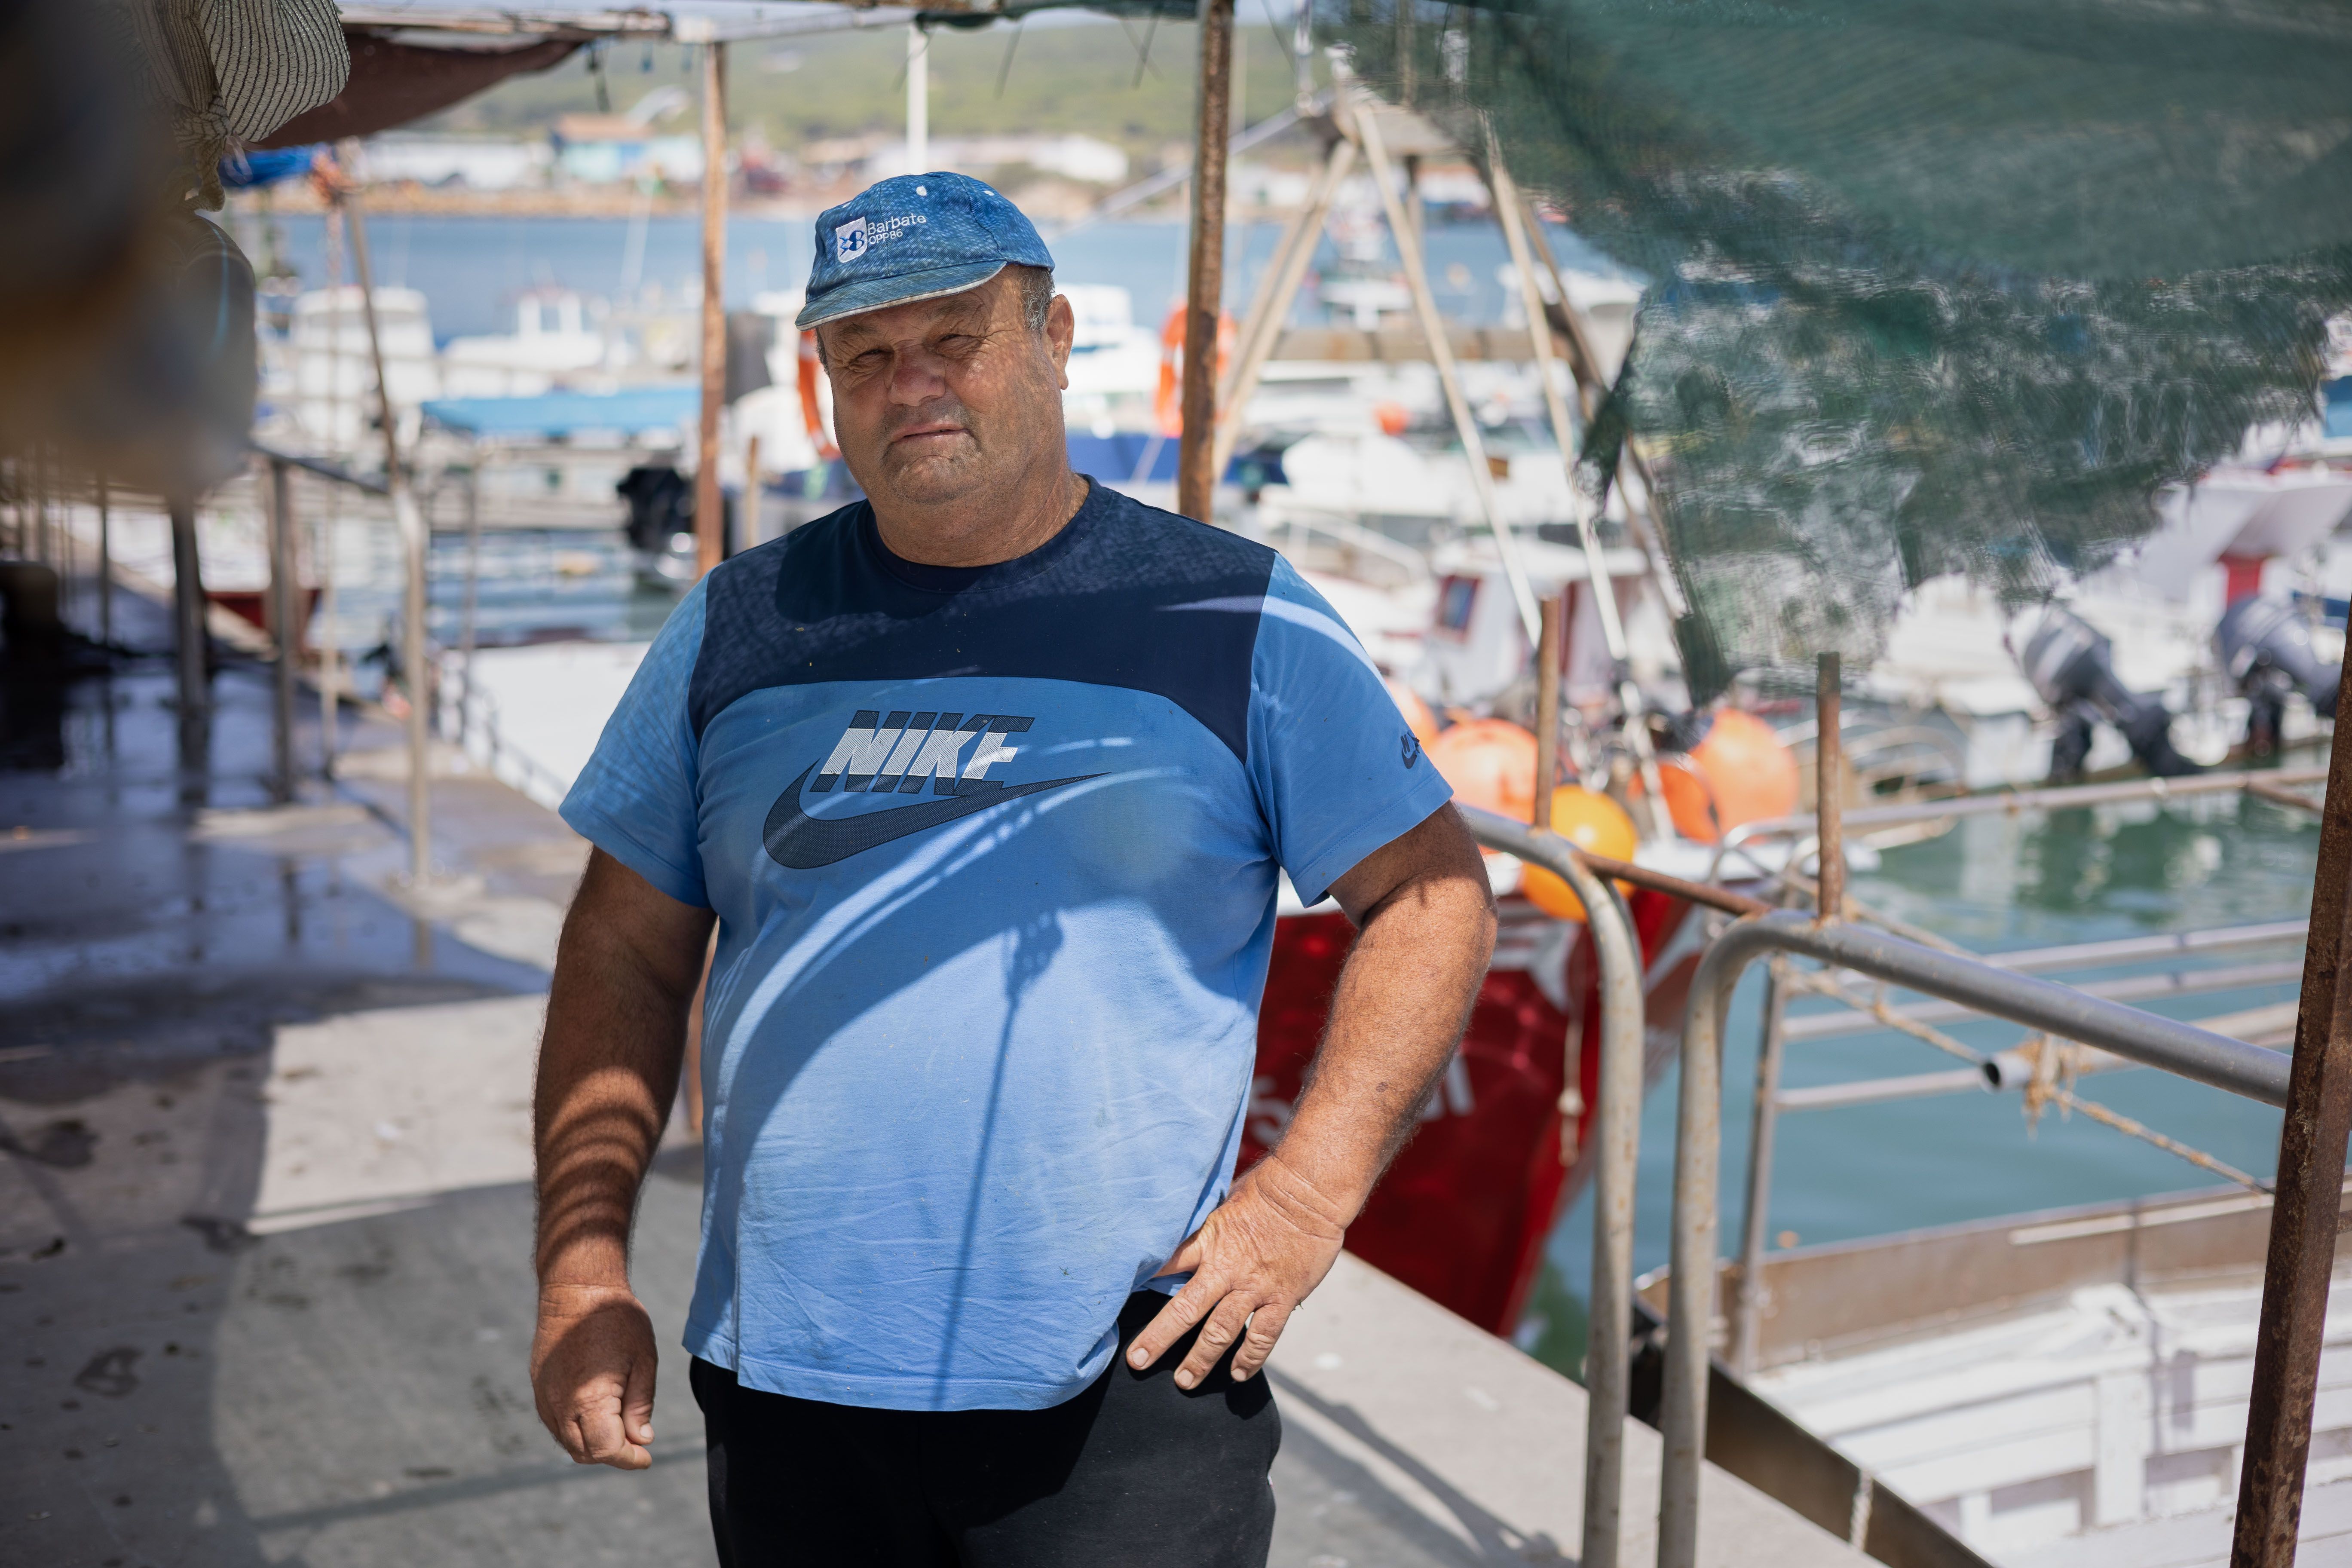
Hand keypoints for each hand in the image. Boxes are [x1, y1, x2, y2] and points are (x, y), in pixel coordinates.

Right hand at [530, 1282, 658, 1468]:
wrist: (578, 1288)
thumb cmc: (617, 1320)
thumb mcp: (644, 1361)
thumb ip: (640, 1405)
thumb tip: (642, 1440)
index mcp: (589, 1399)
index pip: (606, 1450)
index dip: (629, 1459)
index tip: (647, 1457)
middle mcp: (560, 1404)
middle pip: (584, 1453)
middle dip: (612, 1455)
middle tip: (637, 1443)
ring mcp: (545, 1397)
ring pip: (568, 1442)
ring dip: (593, 1445)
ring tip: (620, 1428)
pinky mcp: (540, 1388)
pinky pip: (556, 1425)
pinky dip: (577, 1430)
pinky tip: (598, 1414)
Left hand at [1128, 1151, 1350, 1387]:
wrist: (1309, 1191)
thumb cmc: (1266, 1191)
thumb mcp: (1224, 1205)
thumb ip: (1205, 1230)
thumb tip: (1183, 1240)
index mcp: (1208, 1241)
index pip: (1166, 1265)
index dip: (1141, 1283)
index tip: (1117, 1302)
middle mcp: (1227, 1268)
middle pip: (1185, 1309)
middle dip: (1159, 1338)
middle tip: (1138, 1361)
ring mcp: (1254, 1287)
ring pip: (1220, 1331)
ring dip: (1200, 1359)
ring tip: (1184, 1381)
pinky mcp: (1281, 1298)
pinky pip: (1263, 1336)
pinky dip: (1250, 1359)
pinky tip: (1238, 1374)